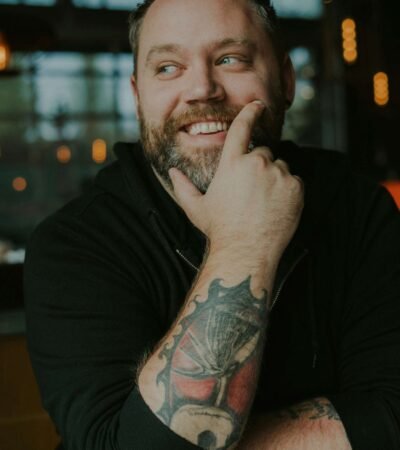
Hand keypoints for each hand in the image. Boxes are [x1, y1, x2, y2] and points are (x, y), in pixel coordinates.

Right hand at [169, 101, 303, 259]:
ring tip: (263, 203)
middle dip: (258, 167)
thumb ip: (183, 187)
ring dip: (273, 178)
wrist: (246, 252)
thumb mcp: (196, 208)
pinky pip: (293, 181)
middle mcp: (256, 163)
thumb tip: (171, 172)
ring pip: (279, 167)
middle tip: (251, 192)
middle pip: (263, 153)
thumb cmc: (220, 230)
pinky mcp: (295, 187)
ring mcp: (278, 175)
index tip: (258, 105)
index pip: (242, 128)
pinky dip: (287, 190)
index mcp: (232, 163)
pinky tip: (276, 208)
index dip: (250, 113)